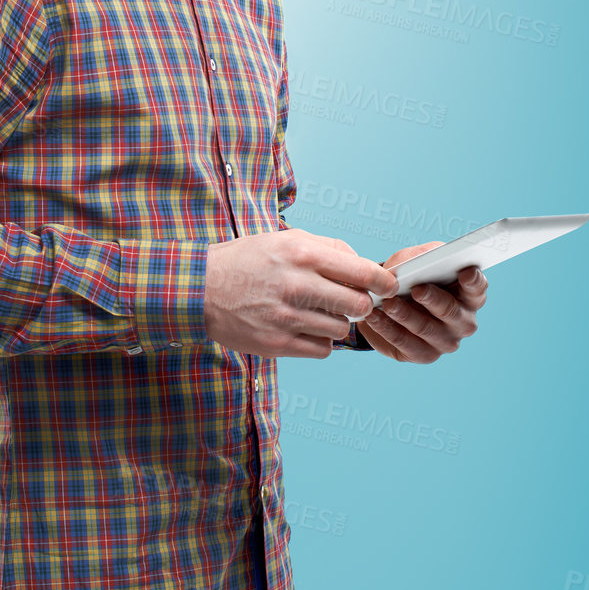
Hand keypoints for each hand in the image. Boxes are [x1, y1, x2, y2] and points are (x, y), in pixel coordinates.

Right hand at [203, 229, 397, 357]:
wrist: (199, 290)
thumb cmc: (246, 260)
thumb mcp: (284, 239)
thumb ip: (326, 248)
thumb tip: (362, 265)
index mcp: (302, 254)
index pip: (362, 272)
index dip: (384, 281)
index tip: (389, 286)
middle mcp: (298, 286)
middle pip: (359, 305)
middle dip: (360, 304)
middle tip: (349, 301)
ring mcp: (288, 318)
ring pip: (342, 330)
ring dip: (337, 323)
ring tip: (316, 313)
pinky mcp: (278, 345)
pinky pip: (323, 350)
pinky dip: (320, 341)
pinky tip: (304, 328)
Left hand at [353, 243, 487, 363]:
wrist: (385, 303)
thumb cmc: (409, 277)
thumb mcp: (415, 259)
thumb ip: (425, 254)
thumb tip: (431, 255)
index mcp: (468, 295)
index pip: (477, 289)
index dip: (473, 281)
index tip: (465, 272)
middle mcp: (463, 321)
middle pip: (451, 311)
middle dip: (433, 299)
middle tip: (416, 289)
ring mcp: (445, 341)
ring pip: (426, 328)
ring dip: (405, 315)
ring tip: (388, 303)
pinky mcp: (423, 355)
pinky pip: (405, 343)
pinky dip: (388, 328)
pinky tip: (374, 316)